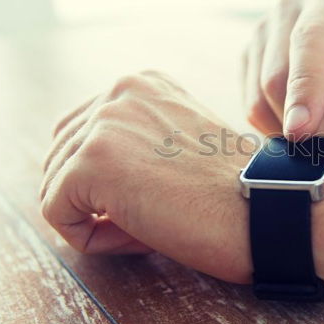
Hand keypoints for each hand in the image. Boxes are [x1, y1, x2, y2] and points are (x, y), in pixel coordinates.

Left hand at [40, 71, 252, 282]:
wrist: (267, 206)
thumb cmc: (235, 189)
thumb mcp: (182, 144)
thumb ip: (135, 142)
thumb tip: (77, 180)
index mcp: (142, 84)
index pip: (82, 132)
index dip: (109, 180)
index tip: (156, 196)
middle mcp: (119, 91)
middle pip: (61, 156)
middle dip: (95, 199)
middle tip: (150, 218)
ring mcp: (102, 124)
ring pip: (55, 185)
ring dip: (95, 219)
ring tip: (148, 229)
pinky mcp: (91, 164)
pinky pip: (56, 212)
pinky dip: (88, 238)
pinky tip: (139, 239)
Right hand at [242, 0, 323, 138]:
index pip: (309, 42)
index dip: (304, 87)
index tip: (303, 130)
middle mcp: (289, 8)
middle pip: (275, 76)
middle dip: (303, 124)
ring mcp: (263, 32)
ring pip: (257, 97)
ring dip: (290, 131)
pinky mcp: (250, 59)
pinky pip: (252, 107)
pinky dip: (277, 130)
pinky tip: (310, 128)